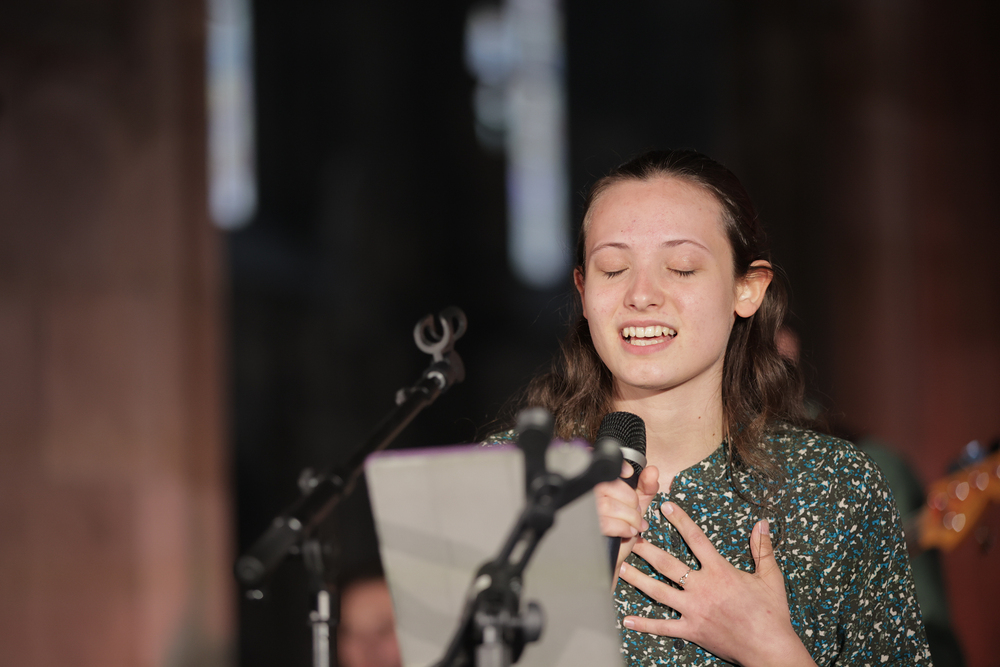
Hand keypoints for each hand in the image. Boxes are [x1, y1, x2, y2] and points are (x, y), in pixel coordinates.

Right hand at [594, 463, 658, 585]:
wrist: (611, 563)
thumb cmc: (621, 535)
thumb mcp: (637, 508)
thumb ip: (646, 488)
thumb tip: (652, 471)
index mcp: (600, 488)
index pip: (607, 470)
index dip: (620, 468)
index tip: (630, 475)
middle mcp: (588, 498)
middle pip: (610, 486)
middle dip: (631, 502)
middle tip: (635, 515)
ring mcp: (583, 513)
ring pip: (609, 504)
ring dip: (629, 518)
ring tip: (632, 527)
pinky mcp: (585, 529)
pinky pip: (606, 522)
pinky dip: (622, 528)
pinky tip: (625, 534)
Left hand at [618, 502, 815, 666]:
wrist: (769, 647)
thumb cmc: (772, 613)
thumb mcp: (770, 577)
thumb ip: (763, 548)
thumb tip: (762, 523)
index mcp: (720, 572)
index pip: (696, 539)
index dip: (681, 520)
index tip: (666, 506)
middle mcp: (702, 588)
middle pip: (668, 565)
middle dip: (647, 550)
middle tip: (630, 539)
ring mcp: (694, 610)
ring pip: (659, 592)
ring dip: (638, 580)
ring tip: (620, 569)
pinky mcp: (691, 630)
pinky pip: (663, 626)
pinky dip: (645, 624)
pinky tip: (627, 620)